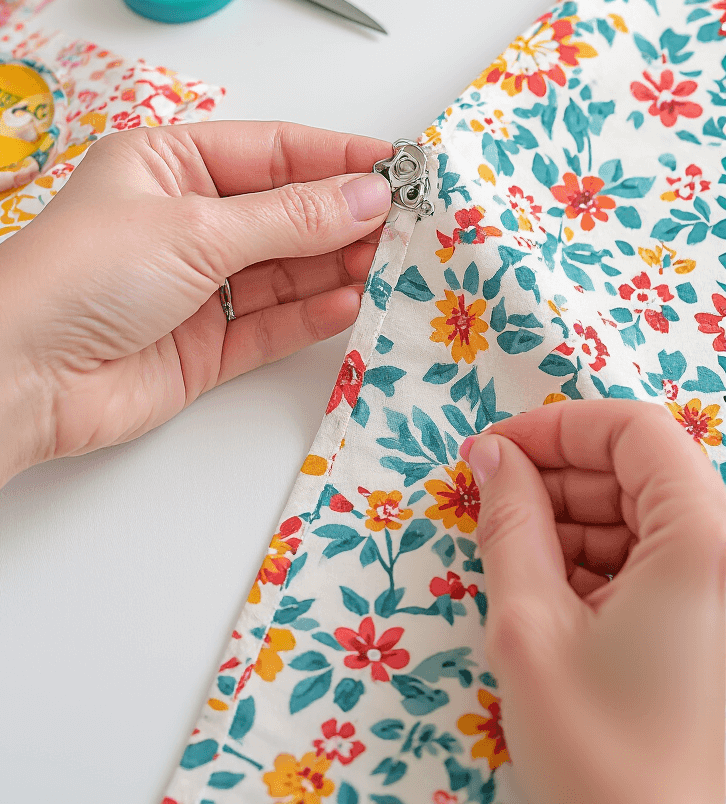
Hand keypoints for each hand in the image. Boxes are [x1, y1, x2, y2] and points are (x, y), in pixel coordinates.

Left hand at [0, 121, 391, 497]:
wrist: (19, 376)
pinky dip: (311, 314)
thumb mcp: (196, 227)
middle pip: (285, 212)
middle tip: (413, 221)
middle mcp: (184, 221)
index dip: (338, 158)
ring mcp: (194, 287)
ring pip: (284, 270)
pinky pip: (270, 325)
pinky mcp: (200, 348)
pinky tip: (352, 302)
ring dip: (337, 266)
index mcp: (168, 164)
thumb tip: (368, 195)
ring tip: (397, 263)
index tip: (400, 166)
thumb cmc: (82, 275)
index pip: (273, 152)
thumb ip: (291, 217)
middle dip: (346, 216)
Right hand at [461, 401, 725, 803]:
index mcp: (705, 543)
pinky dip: (603, 566)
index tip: (495, 451)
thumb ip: (509, 524)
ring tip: (514, 562)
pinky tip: (552, 598)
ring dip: (576, 524)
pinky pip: (661, 565)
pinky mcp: (718, 632)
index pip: (635, 431)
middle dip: (560, 478)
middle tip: (490, 505)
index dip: (558, 427)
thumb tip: (491, 457)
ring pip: (648, 518)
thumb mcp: (530, 629)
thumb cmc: (603, 765)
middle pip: (643, 471)